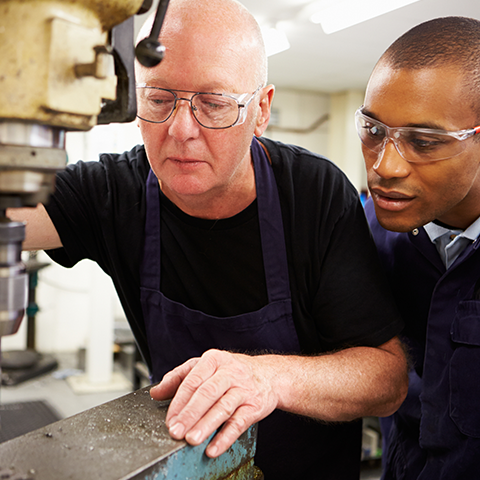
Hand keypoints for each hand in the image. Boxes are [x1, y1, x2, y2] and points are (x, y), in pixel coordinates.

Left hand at [150, 349, 278, 456]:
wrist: (269, 375)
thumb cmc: (232, 372)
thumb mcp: (207, 366)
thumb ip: (180, 377)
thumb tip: (156, 392)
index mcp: (214, 360)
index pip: (193, 380)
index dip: (179, 401)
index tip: (169, 419)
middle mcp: (229, 372)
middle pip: (207, 393)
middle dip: (190, 414)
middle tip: (176, 431)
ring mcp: (243, 389)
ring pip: (223, 407)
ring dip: (206, 425)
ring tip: (191, 440)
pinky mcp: (255, 406)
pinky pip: (239, 423)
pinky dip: (225, 437)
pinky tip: (213, 448)